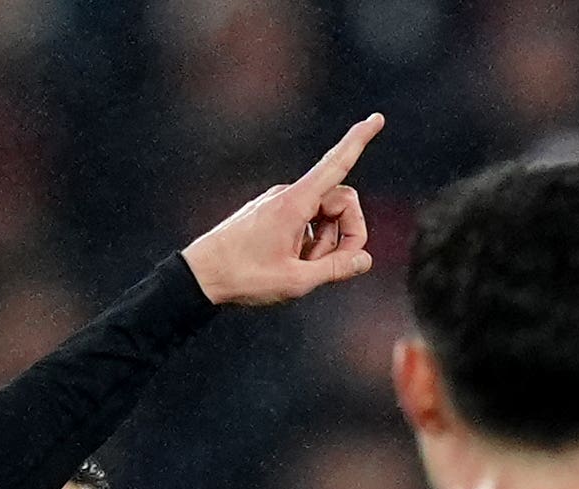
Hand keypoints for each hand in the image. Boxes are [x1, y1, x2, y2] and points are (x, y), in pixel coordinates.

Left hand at [181, 114, 382, 305]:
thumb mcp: (297, 280)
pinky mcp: (273, 212)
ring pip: (325, 215)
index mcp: (294, 203)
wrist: (201, 275)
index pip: (335, 165)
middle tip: (329, 267)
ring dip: (326, 243)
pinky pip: (306, 221)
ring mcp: (280, 202)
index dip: (358, 142)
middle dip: (347, 234)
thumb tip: (364, 259)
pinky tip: (289, 261)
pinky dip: (310, 242)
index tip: (377, 118)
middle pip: (342, 201)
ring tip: (300, 267)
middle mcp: (289, 194)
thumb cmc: (244, 277)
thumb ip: (336, 269)